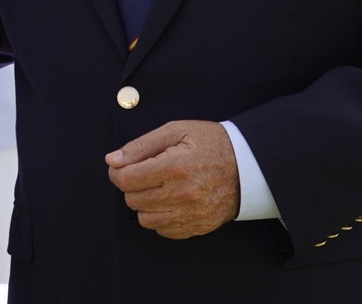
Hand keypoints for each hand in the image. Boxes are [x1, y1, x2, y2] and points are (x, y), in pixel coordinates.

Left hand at [105, 120, 238, 238]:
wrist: (248, 165)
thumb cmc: (212, 144)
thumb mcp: (176, 131)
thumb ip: (141, 146)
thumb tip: (113, 160)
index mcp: (173, 167)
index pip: (126, 180)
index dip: (117, 171)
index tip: (121, 166)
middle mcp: (181, 194)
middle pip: (133, 200)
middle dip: (132, 185)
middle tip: (143, 173)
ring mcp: (190, 214)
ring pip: (144, 219)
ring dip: (144, 203)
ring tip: (157, 187)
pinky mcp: (197, 227)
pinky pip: (163, 230)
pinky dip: (160, 217)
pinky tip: (169, 200)